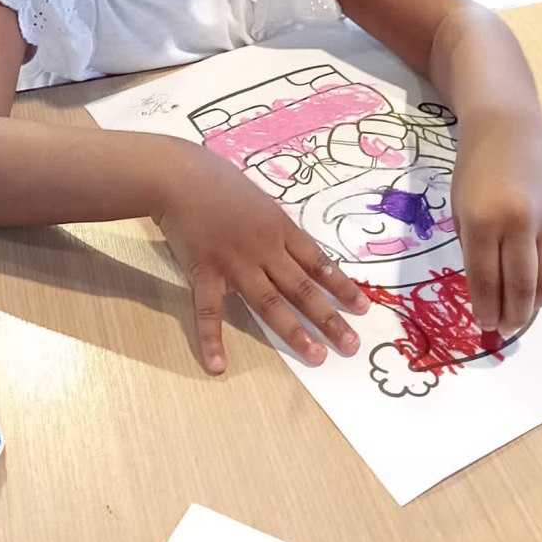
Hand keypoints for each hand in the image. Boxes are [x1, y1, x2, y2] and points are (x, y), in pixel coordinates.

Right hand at [155, 146, 368, 373]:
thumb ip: (275, 227)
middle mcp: (265, 249)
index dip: (341, 286)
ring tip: (315, 355)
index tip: (362, 308)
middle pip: (302, 288)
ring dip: (293, 331)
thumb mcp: (259, 200)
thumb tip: (294, 248)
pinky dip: (212, 339)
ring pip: (269, 302)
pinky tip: (218, 365)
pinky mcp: (204, 272)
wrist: (179, 176)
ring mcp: (235, 263)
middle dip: (329, 318)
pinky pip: (209, 312)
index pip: (318, 263)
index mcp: (280, 229)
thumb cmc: (217, 181)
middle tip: (351, 345)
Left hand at [449, 115, 541, 339]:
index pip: (487, 278)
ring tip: (522, 316)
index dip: (486, 307)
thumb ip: (474, 250)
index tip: (485, 324)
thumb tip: (485, 294)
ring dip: (535, 304)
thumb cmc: (475, 172)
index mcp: (483, 220)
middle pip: (521, 284)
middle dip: (513, 314)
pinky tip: (534, 288)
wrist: (508, 132)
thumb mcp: (461, 211)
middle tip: (505, 329)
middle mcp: (518, 222)